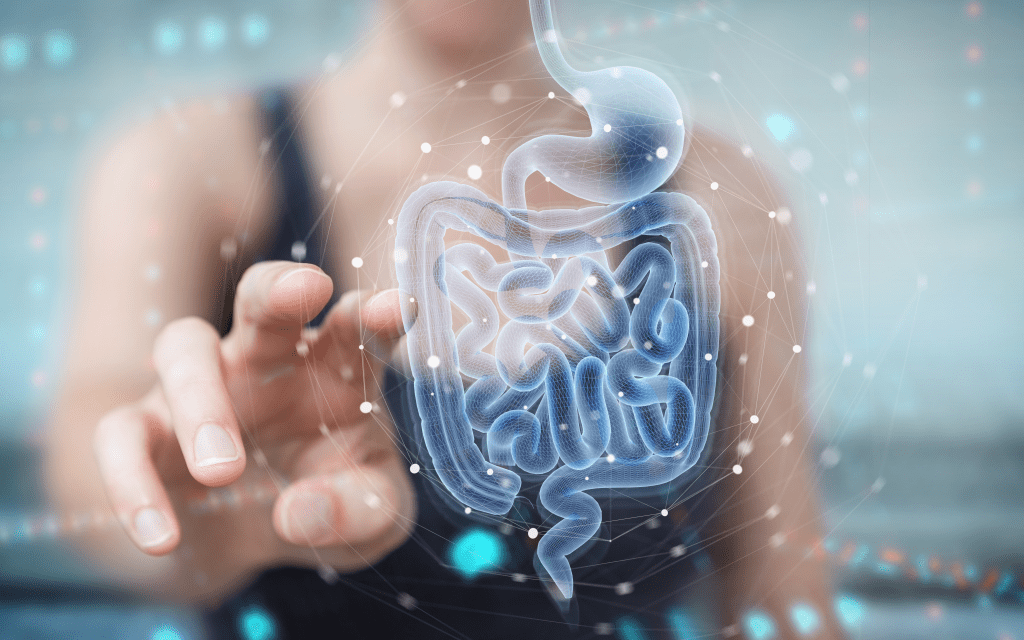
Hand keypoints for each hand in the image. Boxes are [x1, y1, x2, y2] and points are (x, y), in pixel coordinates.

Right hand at [92, 261, 415, 576]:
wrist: (253, 535)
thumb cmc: (328, 500)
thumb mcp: (368, 515)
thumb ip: (359, 511)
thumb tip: (299, 512)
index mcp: (336, 366)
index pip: (359, 327)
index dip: (377, 315)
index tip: (397, 307)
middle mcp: (269, 359)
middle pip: (264, 296)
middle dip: (280, 286)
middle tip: (304, 289)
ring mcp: (202, 385)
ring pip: (184, 347)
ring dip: (200, 400)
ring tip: (223, 471)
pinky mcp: (145, 429)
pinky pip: (120, 434)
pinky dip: (131, 483)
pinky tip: (161, 538)